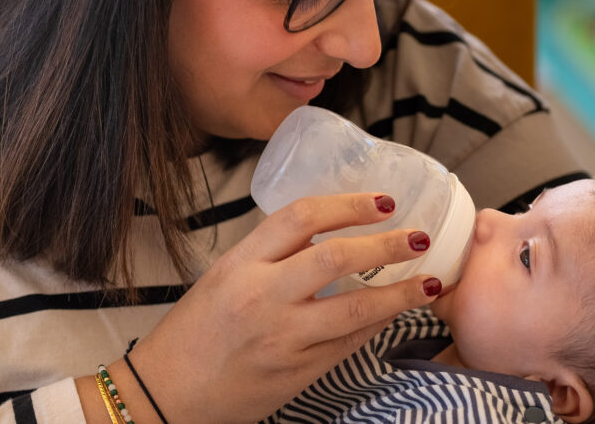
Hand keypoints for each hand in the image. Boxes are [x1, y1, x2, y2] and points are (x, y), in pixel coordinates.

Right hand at [122, 192, 440, 422]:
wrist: (166, 393)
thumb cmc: (192, 333)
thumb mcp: (223, 277)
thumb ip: (270, 257)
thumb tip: (327, 235)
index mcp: (240, 264)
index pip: (301, 217)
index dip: (348, 204)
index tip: (382, 201)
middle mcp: (262, 296)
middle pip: (336, 257)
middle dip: (386, 245)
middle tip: (418, 236)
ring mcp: (282, 337)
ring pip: (354, 307)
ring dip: (399, 293)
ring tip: (429, 282)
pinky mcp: (297, 373)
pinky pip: (348, 344)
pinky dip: (375, 326)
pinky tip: (394, 314)